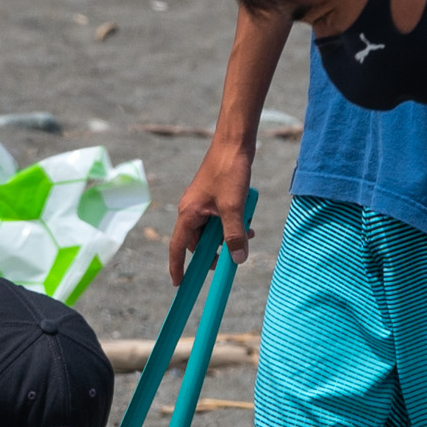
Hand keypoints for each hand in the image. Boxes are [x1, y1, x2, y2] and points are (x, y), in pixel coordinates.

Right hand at [167, 136, 254, 282]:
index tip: (179, 284)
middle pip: (198, 242)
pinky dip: (232, 223)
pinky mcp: (214, 197)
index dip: (177, 267)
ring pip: (212, 230)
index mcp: (188, 213)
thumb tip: (237, 259)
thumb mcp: (234, 207)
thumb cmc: (229, 171)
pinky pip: (220, 218)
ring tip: (248, 234)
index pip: (178, 247)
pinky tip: (249, 221)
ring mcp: (202, 203)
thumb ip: (235, 234)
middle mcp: (192, 210)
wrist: (235, 142)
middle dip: (216, 251)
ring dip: (228, 235)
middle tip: (233, 259)